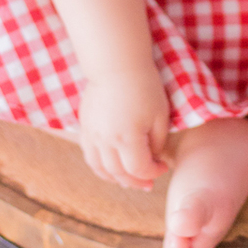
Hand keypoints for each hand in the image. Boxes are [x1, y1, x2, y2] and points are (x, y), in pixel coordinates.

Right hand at [78, 67, 169, 189]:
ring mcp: (92, 135)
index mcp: (127, 138)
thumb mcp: (160, 115)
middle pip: (119, 174)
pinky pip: (90, 156)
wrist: (116, 64)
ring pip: (100, 169)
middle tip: (148, 183)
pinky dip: (101, 167)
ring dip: (116, 179)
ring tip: (129, 180)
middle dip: (136, 181)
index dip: (153, 172)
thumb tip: (152, 159)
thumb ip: (157, 143)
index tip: (163, 166)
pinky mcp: (85, 127)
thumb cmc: (144, 86)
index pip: (139, 169)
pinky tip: (112, 167)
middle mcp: (106, 141)